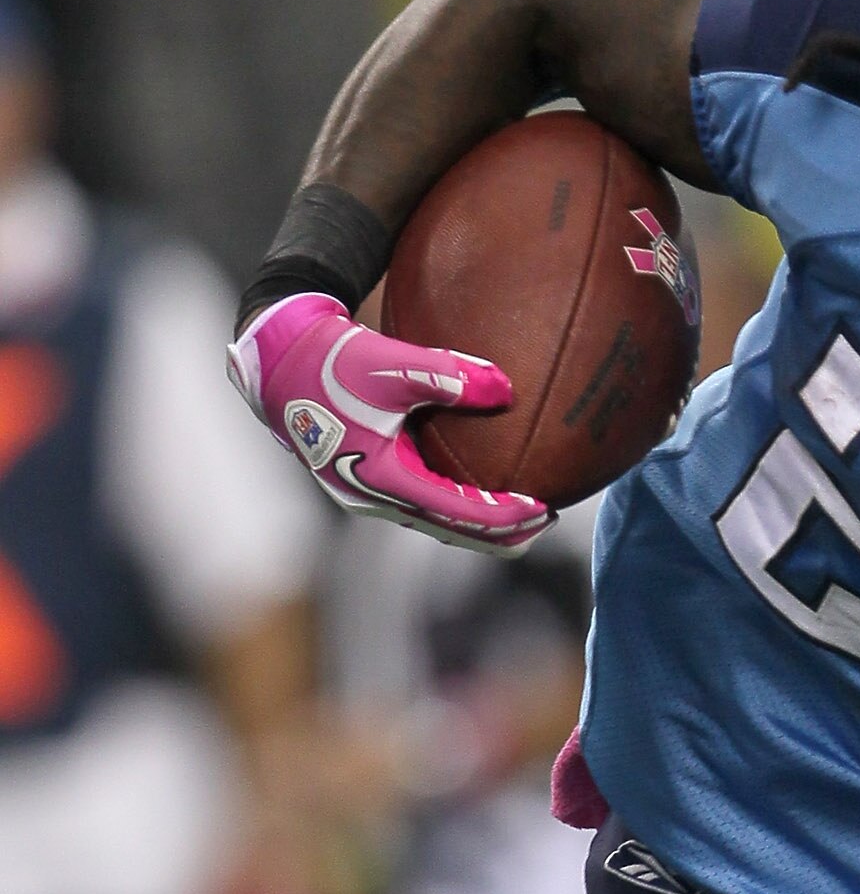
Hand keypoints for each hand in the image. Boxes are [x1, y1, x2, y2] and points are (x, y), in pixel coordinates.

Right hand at [227, 291, 551, 555]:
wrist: (278, 359)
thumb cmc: (329, 358)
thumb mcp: (390, 362)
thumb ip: (447, 373)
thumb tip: (506, 387)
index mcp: (382, 478)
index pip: (458, 511)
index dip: (505, 516)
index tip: (544, 507)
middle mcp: (374, 497)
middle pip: (452, 531)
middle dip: (502, 534)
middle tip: (546, 523)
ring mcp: (369, 493)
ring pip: (437, 522)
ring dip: (480, 524)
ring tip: (523, 516)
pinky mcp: (367, 479)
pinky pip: (422, 503)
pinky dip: (456, 505)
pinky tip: (480, 488)